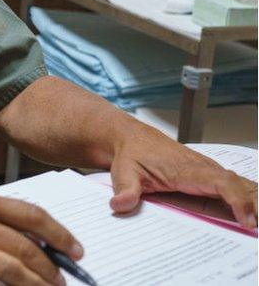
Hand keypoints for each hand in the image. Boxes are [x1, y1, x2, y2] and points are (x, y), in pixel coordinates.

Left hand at [109, 125, 257, 227]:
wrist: (130, 138)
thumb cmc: (131, 153)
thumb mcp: (123, 172)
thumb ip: (125, 189)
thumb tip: (120, 205)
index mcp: (187, 168)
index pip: (221, 183)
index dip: (237, 201)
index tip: (246, 220)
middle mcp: (201, 167)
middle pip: (235, 185)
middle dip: (249, 205)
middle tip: (253, 228)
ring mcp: (204, 170)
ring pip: (234, 184)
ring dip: (246, 201)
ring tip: (252, 223)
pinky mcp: (203, 174)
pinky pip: (226, 186)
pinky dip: (237, 198)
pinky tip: (243, 214)